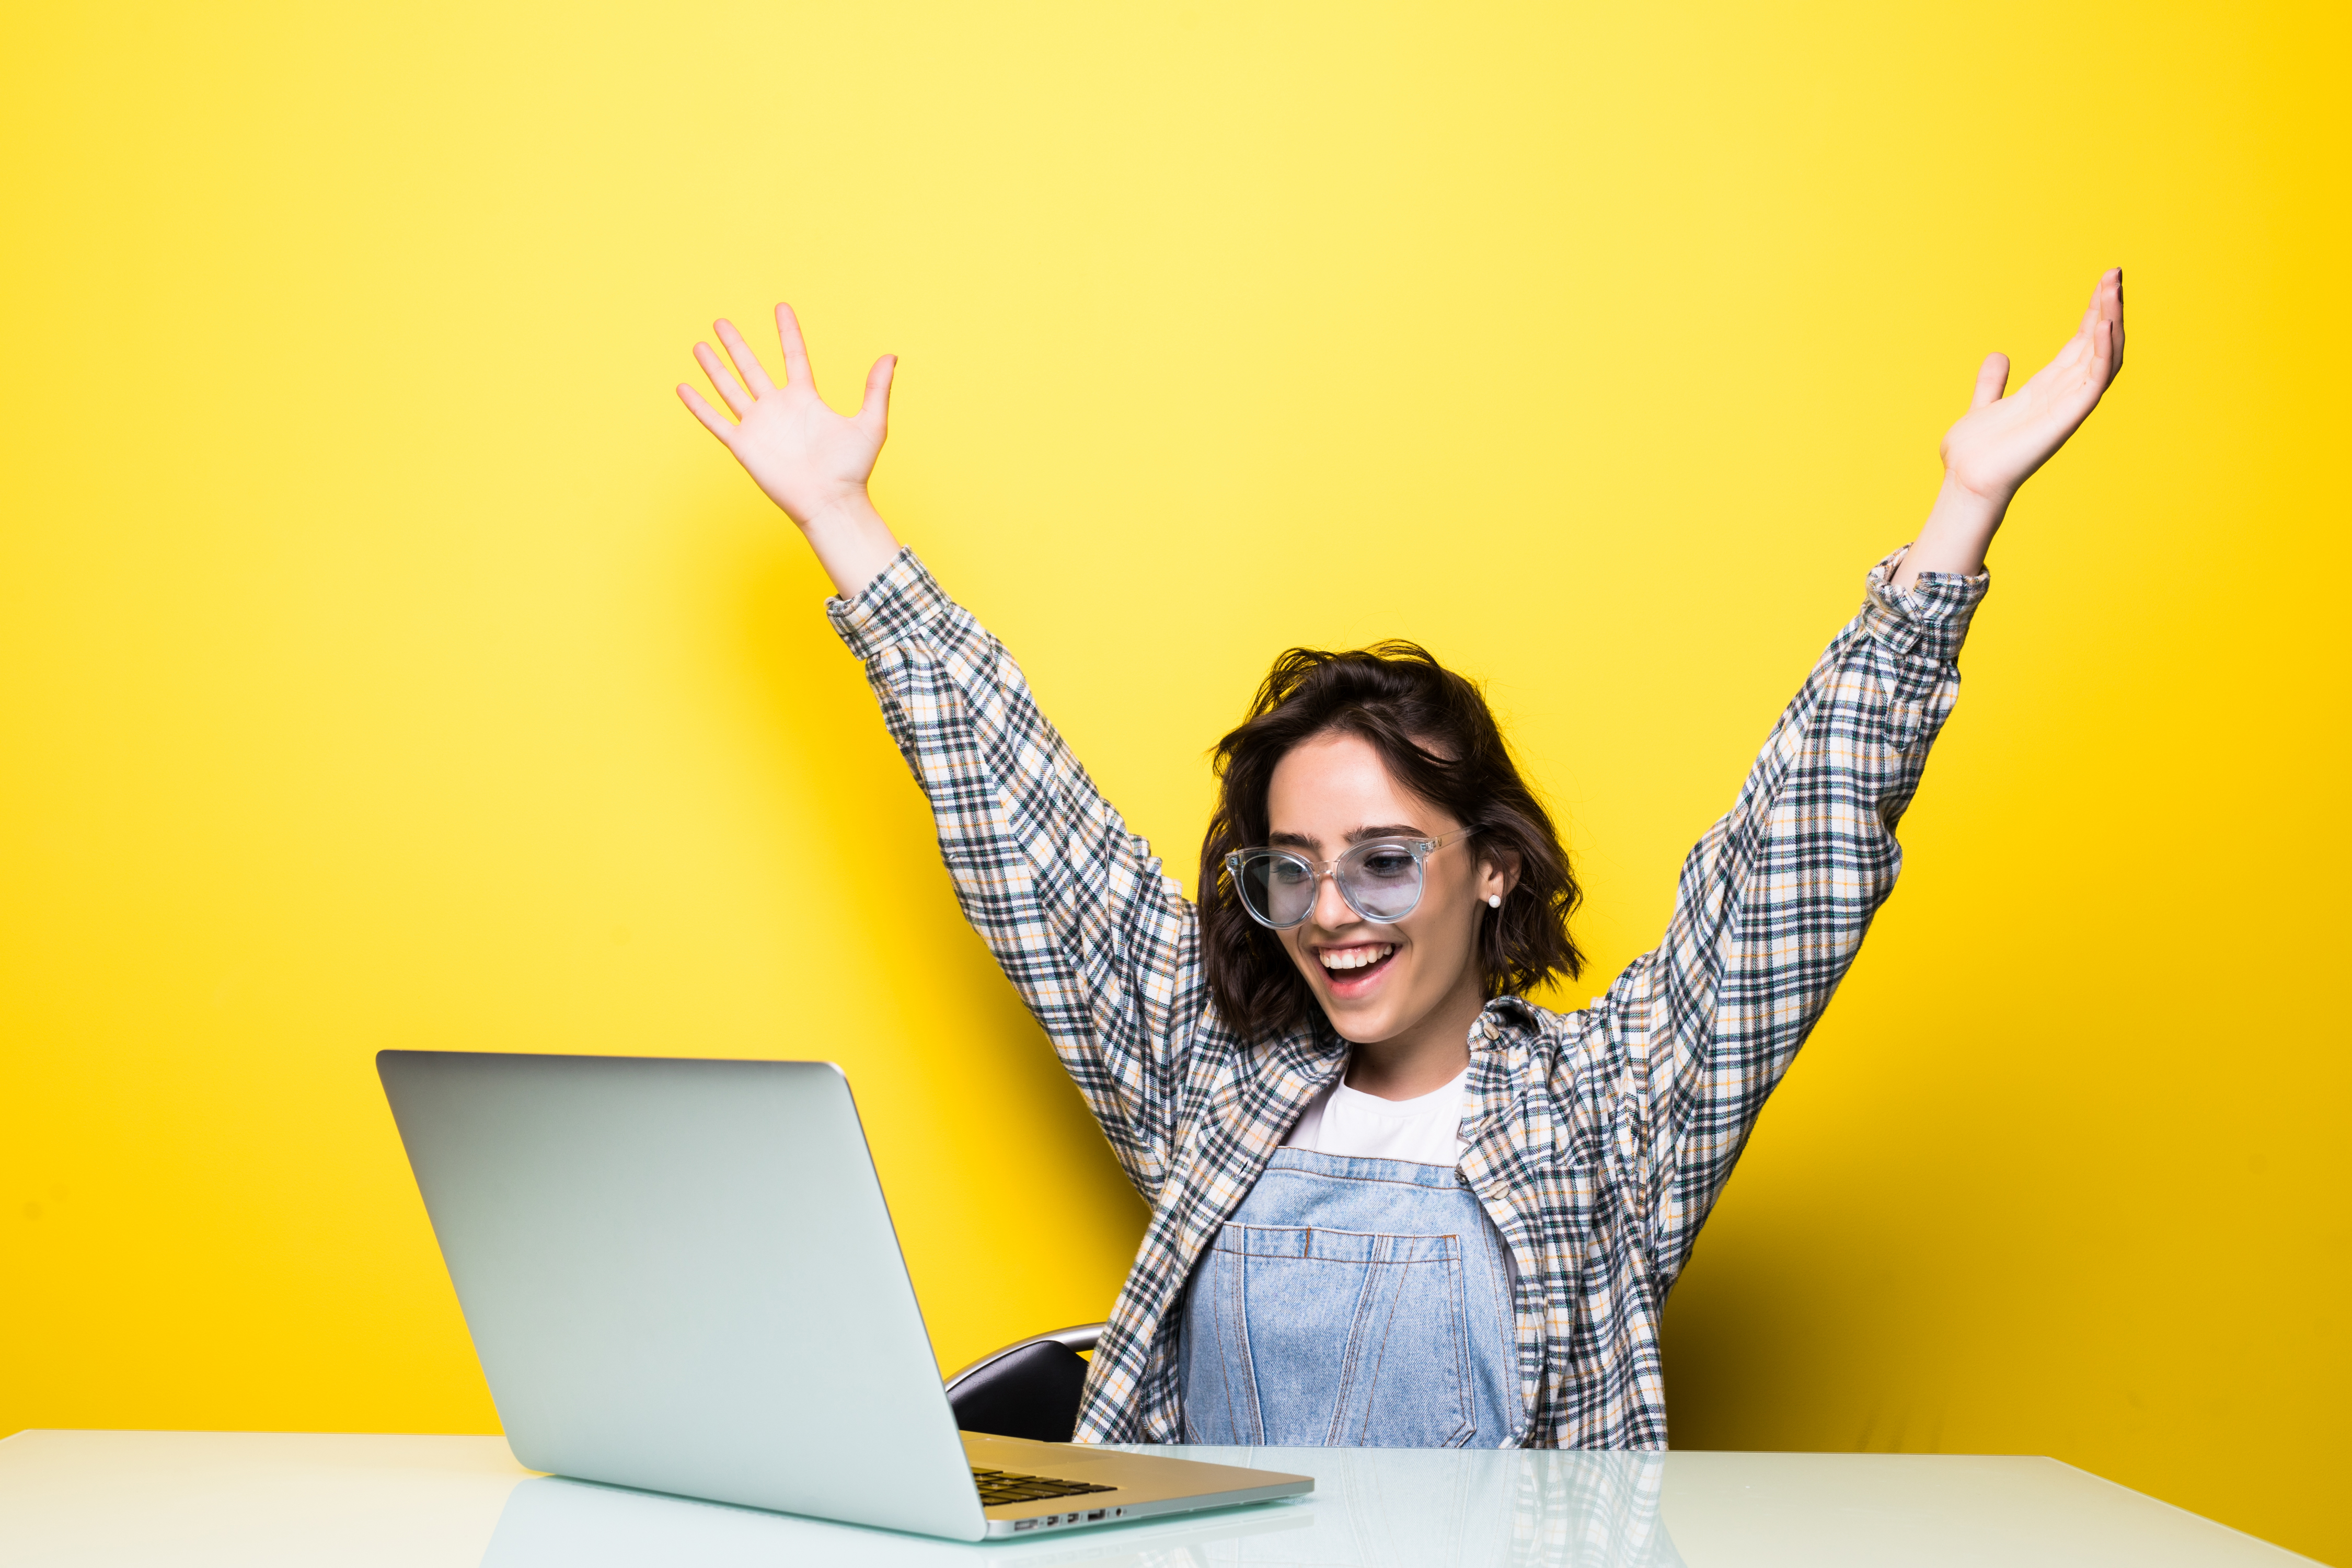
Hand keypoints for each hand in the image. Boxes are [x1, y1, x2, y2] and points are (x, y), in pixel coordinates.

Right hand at [677, 304, 902, 596]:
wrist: (831, 502)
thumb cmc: (852, 469)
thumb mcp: (870, 424)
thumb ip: (876, 388)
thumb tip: (890, 356)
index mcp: (805, 399)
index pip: (793, 357)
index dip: (787, 332)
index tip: (780, 307)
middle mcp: (778, 408)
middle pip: (752, 368)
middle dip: (736, 345)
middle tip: (722, 322)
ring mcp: (759, 426)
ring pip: (730, 388)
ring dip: (714, 367)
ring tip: (700, 345)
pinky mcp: (744, 445)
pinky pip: (716, 421)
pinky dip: (698, 405)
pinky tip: (683, 387)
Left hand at [1896, 269, 2124, 585]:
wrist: (1964, 482)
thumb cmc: (1974, 453)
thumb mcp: (1983, 405)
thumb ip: (1992, 383)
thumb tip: (1998, 356)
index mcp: (2047, 388)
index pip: (2080, 343)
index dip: (2094, 313)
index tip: (2104, 281)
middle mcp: (2063, 394)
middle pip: (2097, 344)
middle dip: (2108, 309)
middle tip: (2115, 274)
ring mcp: (2067, 407)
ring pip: (2102, 358)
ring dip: (2111, 323)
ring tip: (2113, 289)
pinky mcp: (2065, 419)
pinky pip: (2093, 382)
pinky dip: (2102, 354)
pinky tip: (2104, 325)